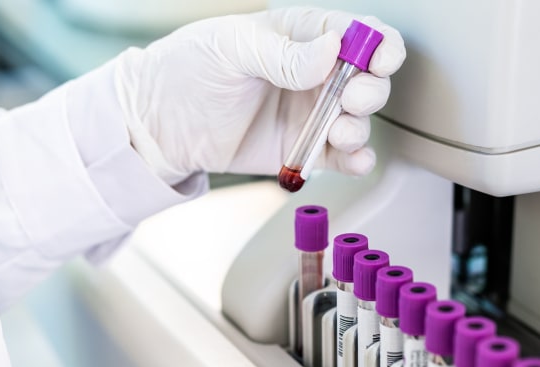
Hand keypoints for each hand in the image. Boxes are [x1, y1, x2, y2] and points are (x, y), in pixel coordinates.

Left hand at [114, 7, 405, 180]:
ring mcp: (311, 113)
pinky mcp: (304, 148)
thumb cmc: (189, 69)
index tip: (379, 60)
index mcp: (301, 36)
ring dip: (360, 127)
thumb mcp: (232, 48)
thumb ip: (283, 53)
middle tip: (352, 99)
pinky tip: (353, 160)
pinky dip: (356, 160)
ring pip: (359, 119)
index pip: (357, 33)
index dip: (378, 44)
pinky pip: (342, 156)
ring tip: (340, 132)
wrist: (160, 124)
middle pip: (368, 78)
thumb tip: (332, 51)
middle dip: (371, 89)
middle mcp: (314, 74)